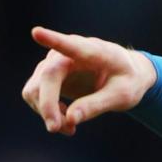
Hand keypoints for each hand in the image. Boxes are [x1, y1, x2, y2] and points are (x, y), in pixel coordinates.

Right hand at [21, 26, 157, 135]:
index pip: (71, 45)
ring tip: (70, 128)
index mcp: (95, 51)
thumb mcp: (122, 96)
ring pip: (35, 89)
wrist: (125, 75)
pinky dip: (45, 112)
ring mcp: (53, 63)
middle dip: (48, 106)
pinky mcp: (46, 75)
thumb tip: (70, 119)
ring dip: (47, 112)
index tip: (36, 32)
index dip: (53, 40)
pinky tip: (66, 119)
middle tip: (62, 129)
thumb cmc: (127, 81)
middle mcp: (67, 52)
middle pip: (47, 77)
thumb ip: (97, 105)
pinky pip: (34, 95)